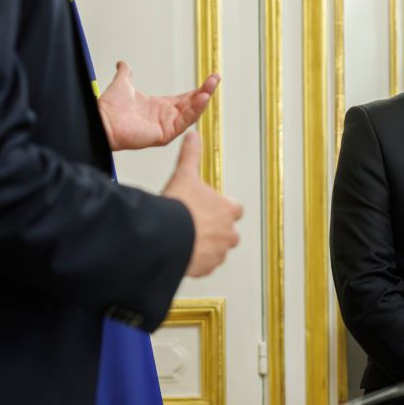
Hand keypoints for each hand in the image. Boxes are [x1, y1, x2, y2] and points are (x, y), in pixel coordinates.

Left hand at [98, 62, 219, 151]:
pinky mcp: (163, 135)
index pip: (185, 98)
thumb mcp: (123, 84)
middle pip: (192, 105)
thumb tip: (123, 63)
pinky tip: (200, 100)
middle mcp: (165, 118)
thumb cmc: (109, 109)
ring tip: (209, 89)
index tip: (211, 78)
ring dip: (201, 101)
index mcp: (159, 107)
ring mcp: (165, 127)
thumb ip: (125, 73)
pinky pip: (182, 123)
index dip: (199, 89)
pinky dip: (192, 112)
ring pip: (190, 114)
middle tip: (215, 80)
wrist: (101, 120)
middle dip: (205, 92)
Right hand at [162, 131, 242, 275]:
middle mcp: (228, 233)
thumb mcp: (184, 175)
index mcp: (228, 210)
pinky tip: (184, 253)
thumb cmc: (179, 209)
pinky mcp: (206, 268)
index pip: (236, 209)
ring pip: (218, 251)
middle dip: (217, 229)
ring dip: (207, 246)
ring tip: (189, 239)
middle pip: (230, 232)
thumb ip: (191, 155)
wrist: (167, 239)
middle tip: (199, 224)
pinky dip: (197, 261)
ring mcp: (218, 253)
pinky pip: (205, 266)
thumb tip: (193, 136)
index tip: (216, 206)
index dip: (226, 207)